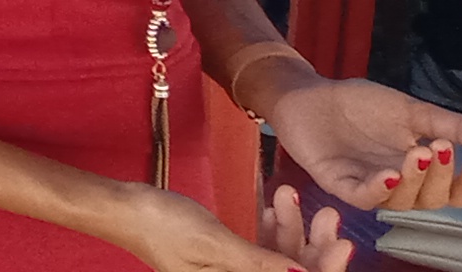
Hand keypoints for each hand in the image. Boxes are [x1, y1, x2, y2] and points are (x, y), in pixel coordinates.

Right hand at [105, 180, 353, 271]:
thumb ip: (259, 265)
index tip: (343, 244)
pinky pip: (259, 251)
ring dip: (292, 232)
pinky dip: (270, 231)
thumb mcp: (214, 244)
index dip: (321, 270)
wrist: (119, 207)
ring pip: (278, 262)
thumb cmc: (160, 224)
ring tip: (294, 197)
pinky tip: (273, 207)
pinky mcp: (224, 258)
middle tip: (327, 214)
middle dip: (314, 249)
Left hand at [255, 75, 461, 210]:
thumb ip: (454, 126)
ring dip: (415, 180)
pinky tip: (392, 173)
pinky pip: (363, 197)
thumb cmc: (360, 105)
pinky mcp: (338, 184)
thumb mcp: (412, 112)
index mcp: (420, 170)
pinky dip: (380, 188)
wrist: (309, 94)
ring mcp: (368, 186)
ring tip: (420, 153)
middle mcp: (398, 184)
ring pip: (401, 201)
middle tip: (443, 148)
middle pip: (431, 199)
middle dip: (442, 177)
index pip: (454, 193)